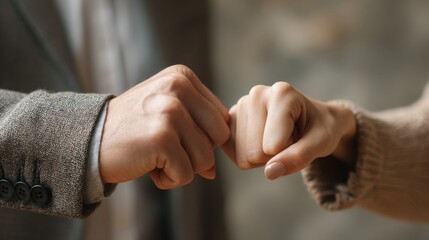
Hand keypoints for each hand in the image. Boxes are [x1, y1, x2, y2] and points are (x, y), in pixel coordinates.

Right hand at [99, 65, 229, 188]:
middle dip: (196, 153)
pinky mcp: (162, 138)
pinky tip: (146, 165)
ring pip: (205, 160)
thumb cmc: (132, 130)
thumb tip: (213, 170)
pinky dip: (168, 179)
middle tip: (165, 148)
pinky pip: (186, 175)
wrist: (87, 139)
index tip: (173, 136)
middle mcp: (178, 88)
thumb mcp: (167, 117)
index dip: (202, 137)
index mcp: (182, 76)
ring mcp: (170, 112)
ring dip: (181, 168)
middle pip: (219, 137)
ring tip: (153, 155)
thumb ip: (197, 135)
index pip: (221, 118)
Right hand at [222, 82, 355, 179]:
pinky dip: (247, 155)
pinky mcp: (229, 119)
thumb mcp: (322, 144)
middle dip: (274, 156)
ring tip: (277, 139)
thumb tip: (269, 173)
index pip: (273, 146)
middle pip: (255, 153)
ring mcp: (240, 105)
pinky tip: (260, 141)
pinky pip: (231, 152)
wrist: (311, 119)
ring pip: (243, 157)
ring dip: (262, 157)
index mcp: (282, 94)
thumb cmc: (319, 129)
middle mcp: (257, 94)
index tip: (300, 136)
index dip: (289, 151)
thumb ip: (299, 157)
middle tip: (288, 140)